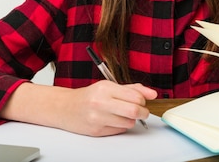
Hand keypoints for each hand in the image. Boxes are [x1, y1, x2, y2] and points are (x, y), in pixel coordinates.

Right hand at [1, 81, 156, 136]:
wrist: (65, 108)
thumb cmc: (89, 96)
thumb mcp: (109, 86)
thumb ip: (132, 89)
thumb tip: (152, 93)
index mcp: (105, 88)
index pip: (136, 97)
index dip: (143, 100)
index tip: (142, 101)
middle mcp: (101, 102)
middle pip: (135, 111)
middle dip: (143, 112)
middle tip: (141, 111)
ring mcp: (98, 118)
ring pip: (129, 123)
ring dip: (130, 120)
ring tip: (121, 114)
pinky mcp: (96, 130)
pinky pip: (120, 130)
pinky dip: (120, 126)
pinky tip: (111, 120)